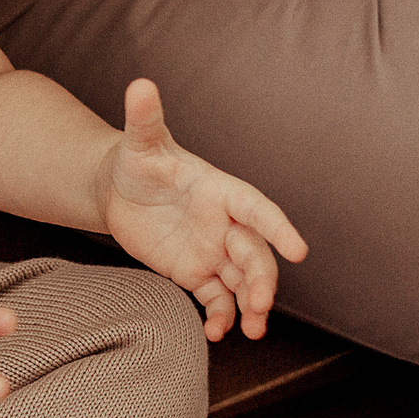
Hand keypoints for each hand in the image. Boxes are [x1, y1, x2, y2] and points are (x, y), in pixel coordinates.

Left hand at [100, 78, 307, 339]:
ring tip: (250, 331)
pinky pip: (216, 298)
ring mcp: (214, 250)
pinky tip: (216, 334)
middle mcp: (226, 223)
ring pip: (242, 281)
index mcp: (222, 190)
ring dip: (251, 305)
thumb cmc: (136, 160)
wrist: (118, 191)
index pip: (256, 208)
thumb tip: (140, 84)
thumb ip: (145, 117)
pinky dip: (221, 316)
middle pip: (254, 253)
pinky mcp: (196, 272)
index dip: (277, 227)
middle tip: (260, 305)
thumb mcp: (139, 142)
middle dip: (261, 279)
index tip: (299, 249)